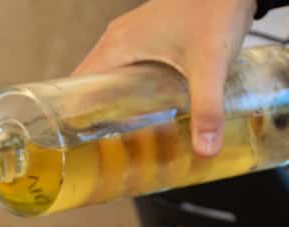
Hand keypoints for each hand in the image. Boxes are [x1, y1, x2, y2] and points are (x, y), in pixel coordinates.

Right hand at [74, 0, 256, 156]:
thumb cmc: (214, 8)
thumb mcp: (210, 64)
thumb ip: (207, 108)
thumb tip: (206, 150)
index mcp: (117, 46)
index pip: (75, 86)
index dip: (73, 117)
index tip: (79, 145)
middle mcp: (117, 40)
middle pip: (91, 87)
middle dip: (96, 119)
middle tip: (106, 151)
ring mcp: (132, 37)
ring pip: (109, 78)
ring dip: (113, 106)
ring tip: (124, 138)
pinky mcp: (149, 37)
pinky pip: (127, 69)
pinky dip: (130, 92)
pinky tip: (149, 111)